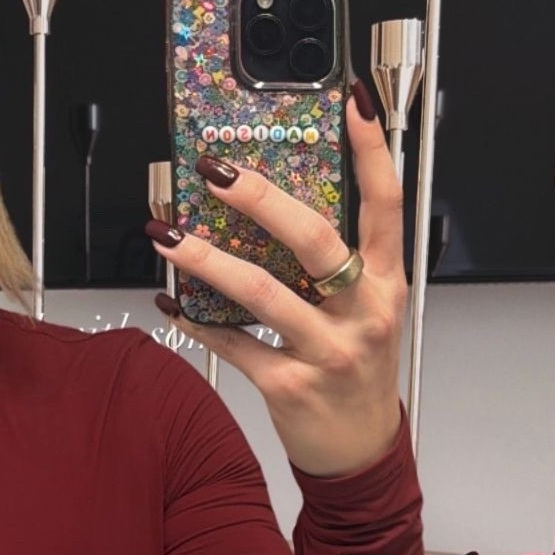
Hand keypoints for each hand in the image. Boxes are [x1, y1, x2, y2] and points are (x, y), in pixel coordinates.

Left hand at [147, 84, 407, 477]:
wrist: (361, 452)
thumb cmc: (358, 370)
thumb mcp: (366, 310)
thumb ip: (338, 264)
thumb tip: (276, 205)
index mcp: (386, 282)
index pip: (386, 204)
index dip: (371, 151)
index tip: (351, 102)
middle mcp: (363, 312)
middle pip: (316, 242)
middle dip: (262, 200)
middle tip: (217, 170)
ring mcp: (328, 351)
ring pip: (263, 293)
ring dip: (207, 260)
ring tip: (167, 234)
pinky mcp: (289, 386)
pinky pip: (234, 344)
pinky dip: (196, 322)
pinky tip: (170, 301)